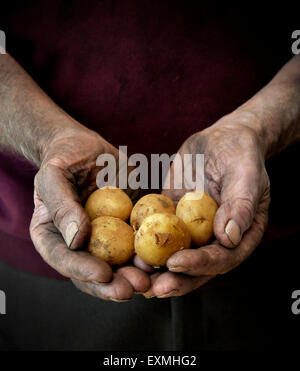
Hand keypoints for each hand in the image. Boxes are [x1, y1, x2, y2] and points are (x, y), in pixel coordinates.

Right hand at [30, 126, 149, 300]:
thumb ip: (61, 205)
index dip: (82, 271)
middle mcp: (78, 244)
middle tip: (133, 288)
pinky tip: (164, 258)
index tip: (103, 275)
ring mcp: (104, 238)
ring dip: (134, 275)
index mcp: (53, 236)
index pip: (64, 259)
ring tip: (151, 278)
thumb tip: (75, 238)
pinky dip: (150, 253)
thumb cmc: (64, 158)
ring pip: (119, 265)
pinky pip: (139, 244)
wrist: (87, 147)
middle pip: (93, 272)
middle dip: (113, 284)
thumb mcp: (54, 175)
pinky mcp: (126, 227)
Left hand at [136, 110, 269, 297]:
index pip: (221, 258)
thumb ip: (240, 206)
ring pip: (174, 255)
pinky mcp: (172, 217)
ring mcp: (191, 230)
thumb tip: (229, 237)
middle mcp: (214, 239)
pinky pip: (158, 232)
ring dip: (155, 269)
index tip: (176, 263)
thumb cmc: (241, 155)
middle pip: (196, 267)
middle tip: (153, 288)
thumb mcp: (246, 176)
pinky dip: (144, 243)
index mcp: (239, 235)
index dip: (199, 265)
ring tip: (134, 276)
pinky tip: (127, 250)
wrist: (221, 140)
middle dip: (174, 279)